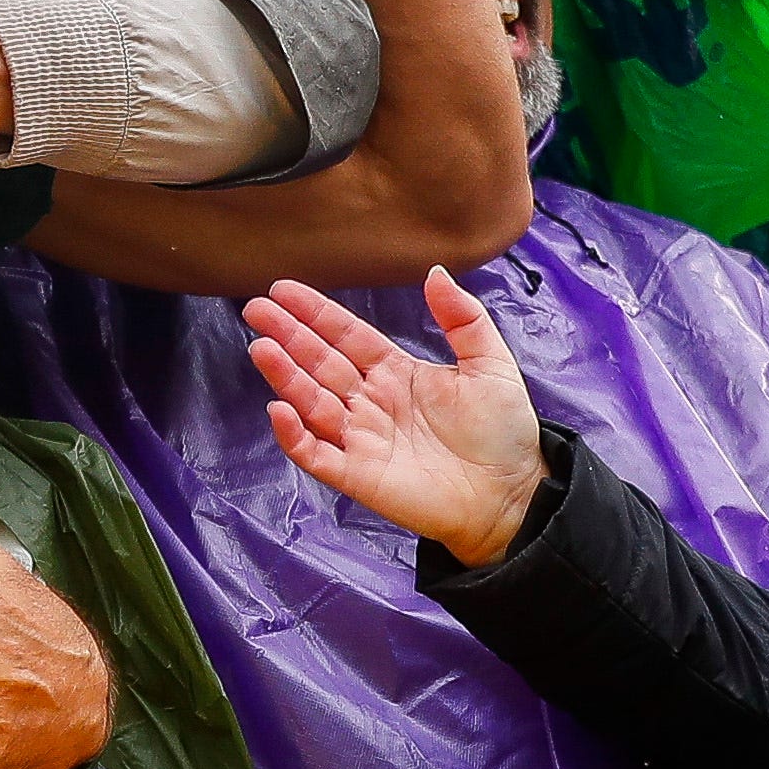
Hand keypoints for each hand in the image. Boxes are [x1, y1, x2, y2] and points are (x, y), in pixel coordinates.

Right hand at [248, 272, 545, 567]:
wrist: (514, 496)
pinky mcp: (358, 476)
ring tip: (261, 348)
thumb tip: (435, 272)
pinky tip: (278, 410)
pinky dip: (294, 436)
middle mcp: (371, 402)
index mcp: (396, 373)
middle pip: (320, 364)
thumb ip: (464, 318)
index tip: (283, 289)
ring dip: (285, 376)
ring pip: (312, 402)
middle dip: (287, 336)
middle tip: (255, 308)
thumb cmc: (504, 433)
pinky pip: (316, 454)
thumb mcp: (490, 364)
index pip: (346, 337)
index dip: (315, 313)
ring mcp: (361, 439)